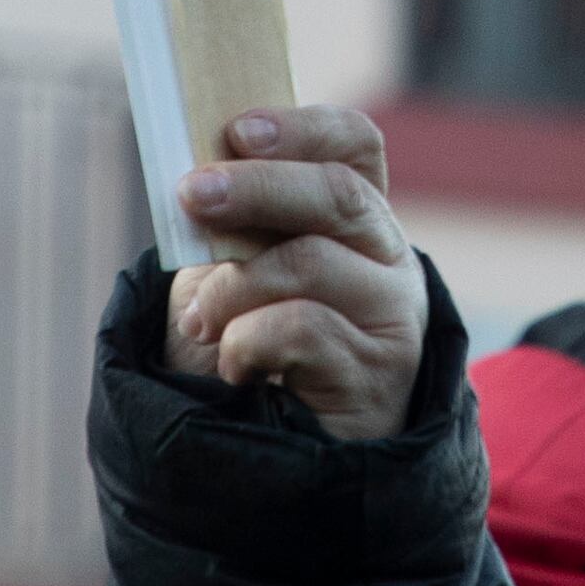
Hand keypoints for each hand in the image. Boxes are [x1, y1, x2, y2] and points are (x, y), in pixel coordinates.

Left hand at [163, 105, 426, 441]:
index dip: (302, 128)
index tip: (237, 130)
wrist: (269, 458)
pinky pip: (301, 329)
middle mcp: (388, 257)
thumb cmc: (249, 349)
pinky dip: (246, 342)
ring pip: (310, 261)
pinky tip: (234, 367)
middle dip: (257, 187)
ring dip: (232, 287)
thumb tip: (201, 177)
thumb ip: (231, 225)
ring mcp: (392, 315)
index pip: (354, 146)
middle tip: (192, 195)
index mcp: (354, 217)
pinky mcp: (378, 373)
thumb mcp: (232, 272)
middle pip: (338, 194)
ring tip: (199, 321)